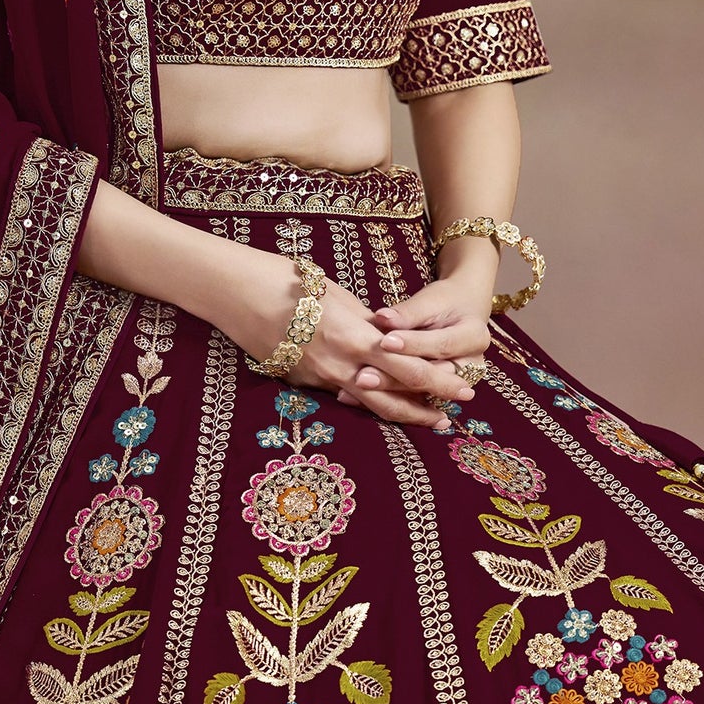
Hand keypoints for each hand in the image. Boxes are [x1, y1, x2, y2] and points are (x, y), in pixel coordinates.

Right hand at [231, 252, 472, 430]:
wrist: (239, 294)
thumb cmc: (291, 283)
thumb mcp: (337, 296)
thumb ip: (364, 322)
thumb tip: (383, 335)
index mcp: (356, 338)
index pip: (409, 366)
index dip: (439, 380)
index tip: (463, 387)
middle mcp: (342, 365)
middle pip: (395, 393)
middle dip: (428, 405)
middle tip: (454, 415)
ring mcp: (320, 379)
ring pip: (369, 403)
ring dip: (401, 412)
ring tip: (428, 420)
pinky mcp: (301, 383)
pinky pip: (338, 394)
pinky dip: (362, 399)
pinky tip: (377, 401)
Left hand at [332, 269, 491, 415]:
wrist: (462, 311)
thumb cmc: (445, 300)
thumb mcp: (431, 299)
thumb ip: (408, 312)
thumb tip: (382, 318)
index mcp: (474, 337)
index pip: (441, 345)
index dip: (412, 344)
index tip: (384, 341)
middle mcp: (471, 365)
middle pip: (431, 376)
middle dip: (395, 377)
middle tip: (363, 376)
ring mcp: (458, 381)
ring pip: (422, 392)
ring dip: (389, 390)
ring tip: (359, 385)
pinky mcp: (441, 390)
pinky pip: (415, 397)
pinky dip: (388, 396)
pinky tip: (360, 394)